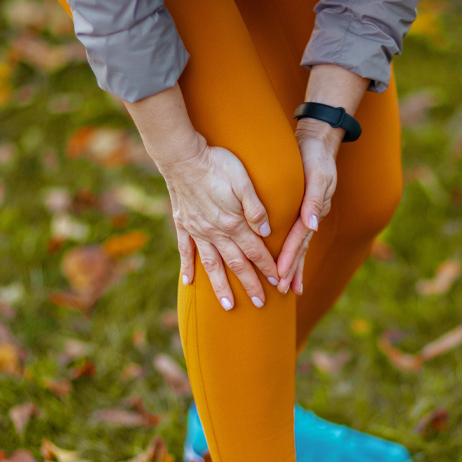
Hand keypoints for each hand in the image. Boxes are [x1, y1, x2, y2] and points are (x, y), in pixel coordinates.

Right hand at [159, 136, 278, 309]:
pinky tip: (188, 283)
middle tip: (260, 304)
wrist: (182, 156)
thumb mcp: (244, 181)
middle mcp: (215, 232)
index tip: (278, 282)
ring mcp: (198, 231)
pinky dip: (188, 268)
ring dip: (221, 286)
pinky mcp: (184, 225)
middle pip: (237, 264)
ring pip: (212, 265)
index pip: (256, 251)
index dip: (268, 267)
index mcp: (233, 223)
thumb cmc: (218, 164)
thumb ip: (255, 208)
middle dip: (250, 285)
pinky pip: (186, 252)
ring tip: (227, 305)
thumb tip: (266, 231)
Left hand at [276, 119, 340, 294]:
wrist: (318, 140)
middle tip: (282, 291)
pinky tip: (290, 263)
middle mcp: (311, 216)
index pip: (299, 239)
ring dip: (295, 267)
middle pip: (301, 248)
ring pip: (300, 246)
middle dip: (292, 270)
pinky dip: (295, 252)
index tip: (280, 275)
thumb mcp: (318, 174)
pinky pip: (297, 236)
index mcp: (313, 210)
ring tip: (290, 288)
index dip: (290, 257)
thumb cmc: (316, 156)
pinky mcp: (304, 211)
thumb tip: (312, 225)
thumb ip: (314, 200)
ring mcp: (309, 215)